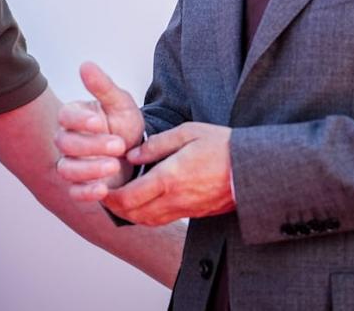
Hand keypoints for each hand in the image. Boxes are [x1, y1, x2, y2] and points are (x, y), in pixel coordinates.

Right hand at [54, 62, 145, 200]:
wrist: (138, 155)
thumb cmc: (124, 124)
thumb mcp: (121, 104)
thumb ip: (103, 86)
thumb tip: (86, 64)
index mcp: (75, 116)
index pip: (65, 116)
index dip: (80, 120)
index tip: (100, 123)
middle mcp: (68, 140)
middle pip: (65, 143)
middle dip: (91, 145)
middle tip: (118, 145)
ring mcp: (72, 164)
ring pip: (66, 169)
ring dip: (89, 169)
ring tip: (114, 166)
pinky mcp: (80, 186)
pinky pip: (74, 192)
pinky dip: (86, 192)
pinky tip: (103, 189)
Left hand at [102, 122, 234, 225]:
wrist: (253, 169)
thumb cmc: (223, 145)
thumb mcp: (188, 133)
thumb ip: (156, 145)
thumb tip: (131, 155)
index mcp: (169, 178)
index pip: (128, 197)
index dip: (109, 196)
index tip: (100, 185)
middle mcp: (174, 199)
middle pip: (133, 214)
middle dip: (114, 206)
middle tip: (105, 193)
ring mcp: (185, 210)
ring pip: (147, 221)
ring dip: (129, 213)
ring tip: (121, 198)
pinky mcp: (194, 214)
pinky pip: (163, 220)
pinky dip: (147, 215)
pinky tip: (144, 202)